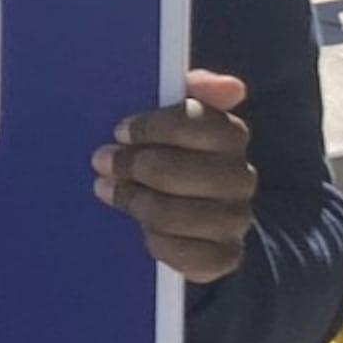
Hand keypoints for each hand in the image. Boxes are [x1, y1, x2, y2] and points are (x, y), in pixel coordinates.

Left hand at [92, 71, 256, 285]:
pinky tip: (142, 230)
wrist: (197, 216)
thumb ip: (194, 90)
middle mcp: (240, 177)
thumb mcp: (175, 117)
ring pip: (174, 213)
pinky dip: (157, 241)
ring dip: (135, 201)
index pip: (196, 121)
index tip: (119, 131)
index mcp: (230, 136)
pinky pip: (185, 253)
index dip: (151, 127)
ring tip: (109, 191)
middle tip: (102, 161)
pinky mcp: (225, 256)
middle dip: (133, 166)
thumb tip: (231, 86)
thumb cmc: (172, 153)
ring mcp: (235, 219)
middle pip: (177, 170)